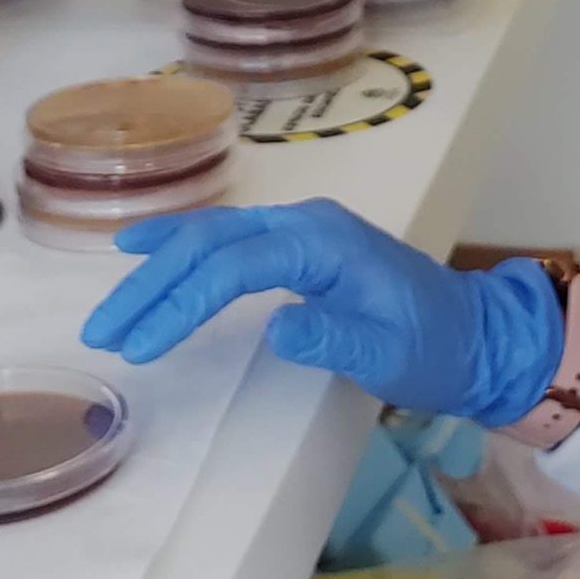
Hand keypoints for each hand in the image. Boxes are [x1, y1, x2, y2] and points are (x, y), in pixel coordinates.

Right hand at [80, 199, 564, 426]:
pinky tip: (142, 249)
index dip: (183, 303)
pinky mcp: (297, 246)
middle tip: (102, 331)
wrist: (477, 333)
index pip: (235, 266)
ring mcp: (300, 229)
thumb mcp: (394, 356)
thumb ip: (337, 341)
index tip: (141, 346)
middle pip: (211, 244)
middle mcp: (306, 223)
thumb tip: (277, 326)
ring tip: (109, 308)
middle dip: (152, 286)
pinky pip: (227, 239)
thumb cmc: (436, 348)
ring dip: (157, 270)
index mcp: (326, 243)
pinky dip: (181, 246)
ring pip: (212, 237)